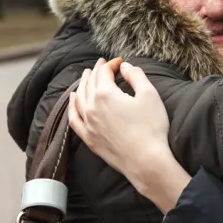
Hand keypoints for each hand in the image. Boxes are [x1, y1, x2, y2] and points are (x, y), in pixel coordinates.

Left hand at [68, 58, 189, 211]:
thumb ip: (136, 76)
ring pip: (78, 99)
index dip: (112, 64)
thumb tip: (125, 67)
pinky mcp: (89, 139)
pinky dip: (71, 107)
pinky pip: (74, 119)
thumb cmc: (151, 127)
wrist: (146, 161)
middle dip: (96, 71)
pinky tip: (72, 100)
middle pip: (89, 83)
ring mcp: (88, 124)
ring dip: (82, 84)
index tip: (120, 62)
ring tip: (86, 76)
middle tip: (101, 64)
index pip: (104, 72)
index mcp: (106, 94)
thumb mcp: (149, 95)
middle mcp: (92, 107)